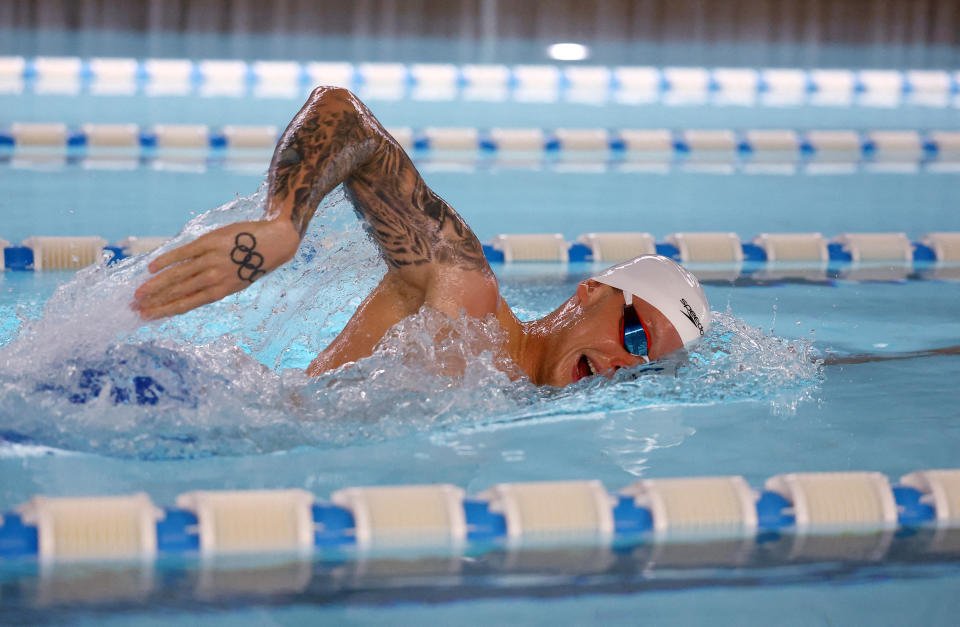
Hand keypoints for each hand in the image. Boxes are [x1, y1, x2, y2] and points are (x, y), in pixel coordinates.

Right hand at [133, 219, 298, 319]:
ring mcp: (212, 260)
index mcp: (221, 291)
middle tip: (134, 308)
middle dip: (155, 301)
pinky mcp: (210, 242)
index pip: (187, 304)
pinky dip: (167, 260)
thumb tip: (186, 292)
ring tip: (138, 293)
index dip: (165, 311)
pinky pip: (184, 252)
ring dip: (155, 285)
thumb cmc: (253, 262)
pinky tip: (152, 267)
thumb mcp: (236, 280)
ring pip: (178, 275)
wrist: (275, 241)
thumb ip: (212, 286)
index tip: (147, 317)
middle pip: (178, 291)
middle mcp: (215, 278)